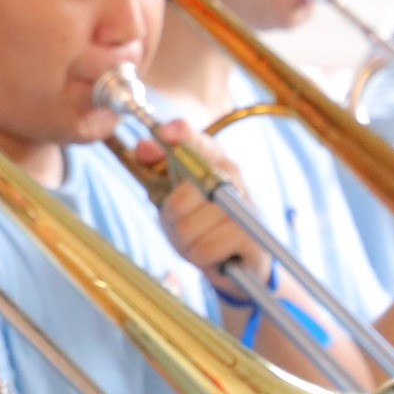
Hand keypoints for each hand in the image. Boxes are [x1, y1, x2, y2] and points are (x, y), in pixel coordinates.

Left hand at [137, 122, 264, 297]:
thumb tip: (141, 147)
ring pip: (189, 228)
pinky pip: (205, 249)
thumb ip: (158, 168)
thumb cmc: (203, 225)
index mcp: (215, 163)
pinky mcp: (252, 237)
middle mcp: (233, 179)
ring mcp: (245, 208)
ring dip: (186, 244)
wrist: (240, 262)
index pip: (198, 141)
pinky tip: (214, 255)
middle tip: (183, 227)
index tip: (164, 132)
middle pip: (180, 199)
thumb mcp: (175, 195)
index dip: (181, 133)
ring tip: (200, 242)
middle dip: (172, 221)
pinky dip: (200, 258)